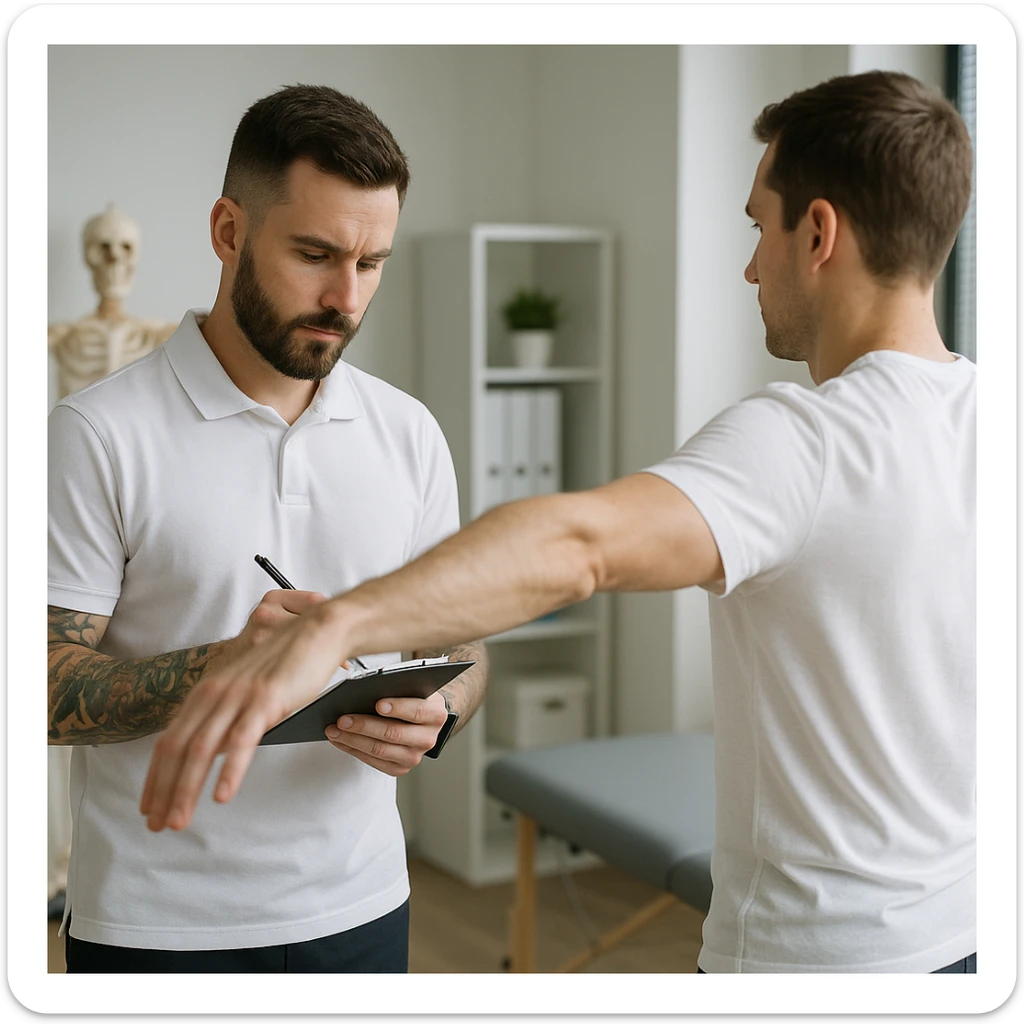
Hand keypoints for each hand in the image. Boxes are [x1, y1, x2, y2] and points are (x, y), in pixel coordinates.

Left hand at [140, 593, 344, 832]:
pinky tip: (222, 796)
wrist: (317, 631)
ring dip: (186, 789)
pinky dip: (229, 771)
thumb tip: (215, 751)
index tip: (148, 808)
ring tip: (178, 820)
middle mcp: (215, 693)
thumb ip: (226, 715)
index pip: (169, 740)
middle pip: (177, 749)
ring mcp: (239, 695)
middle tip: (156, 825)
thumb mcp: (246, 687)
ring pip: (202, 749)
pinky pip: (242, 740)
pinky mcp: (266, 699)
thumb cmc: (286, 661)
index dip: (155, 778)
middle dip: (163, 791)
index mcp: (206, 691)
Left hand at [325, 691, 449, 775]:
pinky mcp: (400, 768)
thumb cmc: (412, 698)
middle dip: (364, 725)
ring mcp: (414, 757)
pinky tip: (340, 740)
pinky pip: (373, 762)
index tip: (378, 703)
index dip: (398, 707)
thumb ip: (397, 687)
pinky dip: (353, 750)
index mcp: (435, 714)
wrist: (422, 721)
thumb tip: (367, 687)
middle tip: (343, 719)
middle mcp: (428, 738)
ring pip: (379, 750)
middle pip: (393, 733)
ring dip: (352, 740)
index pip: (417, 711)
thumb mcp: (412, 688)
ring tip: (334, 730)